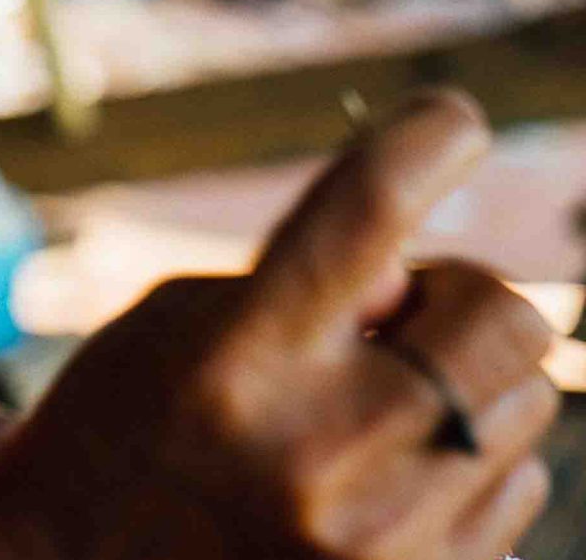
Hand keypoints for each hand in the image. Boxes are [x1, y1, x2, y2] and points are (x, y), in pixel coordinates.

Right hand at [0, 90, 558, 559]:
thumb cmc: (115, 437)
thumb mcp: (171, 328)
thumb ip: (295, 284)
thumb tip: (422, 280)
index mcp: (237, 360)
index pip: (367, 213)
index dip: (425, 141)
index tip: (450, 121)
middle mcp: (320, 449)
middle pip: (499, 314)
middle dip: (459, 299)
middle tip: (397, 319)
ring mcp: (380, 539)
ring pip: (524, 407)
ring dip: (461, 389)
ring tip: (369, 417)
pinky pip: (516, 492)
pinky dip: (464, 468)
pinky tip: (382, 482)